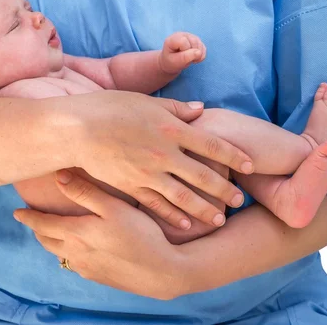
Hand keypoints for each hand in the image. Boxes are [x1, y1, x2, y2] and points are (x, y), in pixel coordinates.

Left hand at [13, 170, 188, 299]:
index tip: (17, 211)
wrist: (162, 271)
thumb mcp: (114, 207)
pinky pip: (74, 264)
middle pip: (46, 241)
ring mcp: (86, 268)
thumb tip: (59, 176)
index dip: (28, 217)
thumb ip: (86, 192)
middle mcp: (75, 253)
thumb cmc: (141, 234)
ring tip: (50, 233)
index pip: (42, 224)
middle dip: (37, 229)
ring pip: (59, 254)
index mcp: (75, 233)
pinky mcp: (98, 277)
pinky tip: (77, 249)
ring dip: (51, 242)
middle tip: (32, 219)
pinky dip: (67, 253)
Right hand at [67, 90, 252, 228]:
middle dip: (224, 189)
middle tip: (239, 201)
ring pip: (184, 195)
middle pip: (203, 174)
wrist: (75, 129)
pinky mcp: (131, 187)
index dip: (234, 155)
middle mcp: (165, 152)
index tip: (251, 166)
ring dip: (204, 209)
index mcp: (171, 127)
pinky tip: (187, 225)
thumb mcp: (145, 101)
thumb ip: (175, 108)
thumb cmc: (108, 108)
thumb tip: (201, 110)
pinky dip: (173, 216)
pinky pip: (157, 205)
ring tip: (220, 219)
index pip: (211, 143)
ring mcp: (148, 172)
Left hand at [159, 32, 206, 73]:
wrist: (171, 62)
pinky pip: (203, 47)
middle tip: (184, 60)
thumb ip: (185, 57)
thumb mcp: (175, 62)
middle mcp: (182, 34)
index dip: (185, 51)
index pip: (184, 42)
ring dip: (197, 56)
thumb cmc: (170, 62)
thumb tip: (199, 52)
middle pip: (194, 43)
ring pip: (200, 45)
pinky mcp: (196, 40)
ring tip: (189, 60)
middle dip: (192, 54)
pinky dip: (201, 55)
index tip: (179, 56)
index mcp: (173, 39)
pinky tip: (194, 58)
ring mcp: (190, 36)